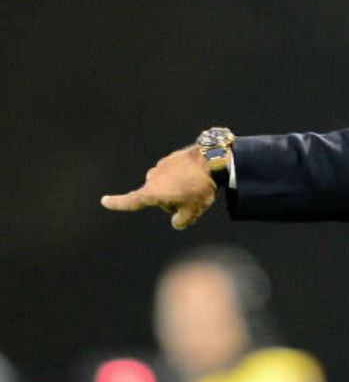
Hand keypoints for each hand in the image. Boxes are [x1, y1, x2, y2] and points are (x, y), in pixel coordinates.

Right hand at [101, 145, 219, 228]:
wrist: (212, 160)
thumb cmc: (200, 187)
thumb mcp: (193, 211)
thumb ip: (181, 221)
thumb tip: (176, 222)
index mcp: (153, 192)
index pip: (132, 201)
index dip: (118, 203)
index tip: (104, 201)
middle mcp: (153, 178)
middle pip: (159, 198)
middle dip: (173, 201)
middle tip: (192, 199)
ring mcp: (161, 166)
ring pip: (167, 185)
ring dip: (179, 188)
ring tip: (197, 186)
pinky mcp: (171, 158)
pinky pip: (175, 174)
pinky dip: (183, 177)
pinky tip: (197, 175)